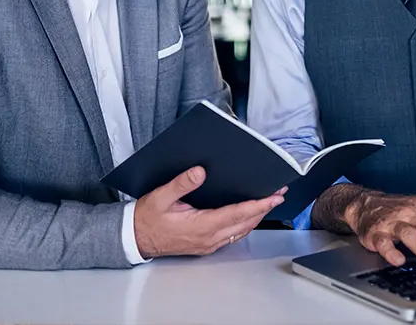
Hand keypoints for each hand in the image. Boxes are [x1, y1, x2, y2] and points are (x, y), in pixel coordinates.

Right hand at [133, 166, 285, 258]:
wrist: (135, 238)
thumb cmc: (147, 218)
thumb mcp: (160, 196)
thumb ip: (181, 184)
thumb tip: (199, 171)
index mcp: (201, 226)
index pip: (238, 214)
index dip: (258, 205)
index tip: (274, 196)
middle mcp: (209, 238)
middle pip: (245, 223)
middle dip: (264, 208)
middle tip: (279, 193)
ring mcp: (209, 244)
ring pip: (241, 231)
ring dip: (256, 216)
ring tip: (269, 201)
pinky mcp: (206, 245)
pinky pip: (233, 235)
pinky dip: (245, 223)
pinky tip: (249, 214)